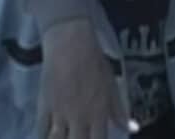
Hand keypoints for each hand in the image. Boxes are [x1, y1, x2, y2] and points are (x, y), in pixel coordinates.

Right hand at [37, 19, 126, 138]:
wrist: (71, 45)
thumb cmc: (95, 62)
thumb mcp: (112, 86)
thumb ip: (120, 111)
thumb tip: (133, 128)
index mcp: (99, 113)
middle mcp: (80, 118)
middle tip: (78, 136)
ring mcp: (60, 114)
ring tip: (65, 136)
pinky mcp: (44, 107)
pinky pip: (41, 131)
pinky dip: (43, 136)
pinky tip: (47, 136)